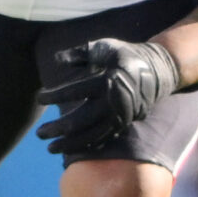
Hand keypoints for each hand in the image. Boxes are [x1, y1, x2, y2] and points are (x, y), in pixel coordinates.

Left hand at [36, 39, 178, 155]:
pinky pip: (102, 139)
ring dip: (68, 144)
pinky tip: (70, 148)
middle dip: (56, 129)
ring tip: (50, 148)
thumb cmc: (124, 55)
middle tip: (39, 133)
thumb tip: (56, 60)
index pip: (73, 92)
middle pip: (78, 121)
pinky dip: (85, 145)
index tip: (39, 98)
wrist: (158, 70)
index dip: (53, 96)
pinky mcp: (123, 124)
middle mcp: (112, 102)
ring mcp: (119, 116)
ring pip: (90, 136)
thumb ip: (79, 53)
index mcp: (105, 80)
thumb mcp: (103, 48)